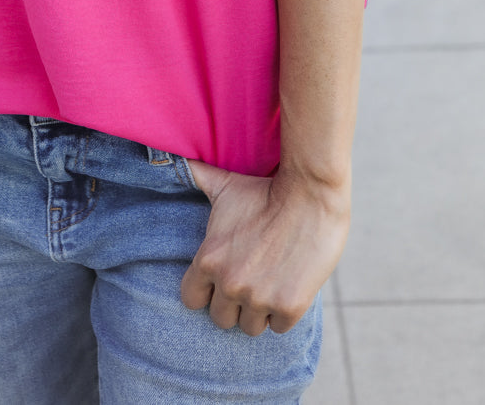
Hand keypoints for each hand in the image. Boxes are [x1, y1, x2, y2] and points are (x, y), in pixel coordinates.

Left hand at [180, 161, 349, 334]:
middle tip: (250, 282)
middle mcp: (229, 283)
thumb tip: (173, 156)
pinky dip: (284, 312)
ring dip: (259, 311)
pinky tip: (289, 286)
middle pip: (221, 319)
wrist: (310, 194)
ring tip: (270, 284)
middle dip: (234, 304)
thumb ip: (197, 177)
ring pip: (250, 327)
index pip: (191, 300)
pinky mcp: (289, 306)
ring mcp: (259, 298)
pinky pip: (278, 327)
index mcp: (209, 260)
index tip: (220, 281)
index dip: (206, 292)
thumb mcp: (225, 186)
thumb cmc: (265, 189)